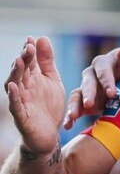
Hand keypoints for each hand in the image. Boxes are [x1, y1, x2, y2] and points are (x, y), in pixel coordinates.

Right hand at [4, 37, 65, 154]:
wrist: (48, 134)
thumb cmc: (48, 106)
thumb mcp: (52, 80)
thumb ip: (47, 62)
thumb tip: (41, 38)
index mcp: (31, 79)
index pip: (28, 62)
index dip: (28, 51)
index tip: (31, 38)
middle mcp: (23, 88)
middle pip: (20, 71)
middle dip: (23, 59)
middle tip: (28, 46)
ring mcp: (21, 102)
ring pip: (14, 86)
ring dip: (15, 73)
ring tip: (18, 61)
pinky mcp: (21, 116)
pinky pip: (15, 105)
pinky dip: (13, 96)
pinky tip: (13, 87)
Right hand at [64, 45, 119, 128]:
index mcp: (105, 62)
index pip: (103, 70)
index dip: (106, 81)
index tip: (112, 94)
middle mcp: (93, 74)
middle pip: (88, 82)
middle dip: (89, 93)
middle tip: (90, 104)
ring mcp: (88, 88)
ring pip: (78, 94)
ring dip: (75, 105)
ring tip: (73, 116)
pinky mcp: (85, 101)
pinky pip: (75, 107)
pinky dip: (70, 116)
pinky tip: (68, 126)